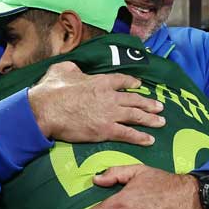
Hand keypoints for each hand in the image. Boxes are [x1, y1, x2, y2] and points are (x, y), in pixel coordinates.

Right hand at [28, 61, 164, 145]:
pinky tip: (150, 140)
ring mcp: (110, 114)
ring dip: (150, 119)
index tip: (139, 85)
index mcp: (100, 81)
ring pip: (136, 116)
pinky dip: (140, 137)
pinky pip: (128, 134)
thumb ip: (74, 69)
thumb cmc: (51, 90)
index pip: (121, 80)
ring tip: (161, 121)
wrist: (46, 110)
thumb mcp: (62, 70)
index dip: (132, 83)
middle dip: (148, 104)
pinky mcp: (106, 130)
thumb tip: (75, 68)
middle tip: (160, 106)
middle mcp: (109, 96)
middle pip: (134, 99)